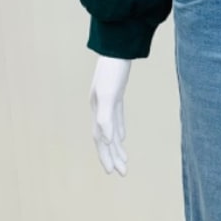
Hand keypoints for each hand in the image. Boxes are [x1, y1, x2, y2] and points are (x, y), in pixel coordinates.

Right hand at [90, 56, 131, 175]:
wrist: (117, 48)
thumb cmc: (113, 70)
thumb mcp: (109, 94)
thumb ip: (106, 117)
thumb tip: (105, 140)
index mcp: (98, 110)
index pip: (100, 139)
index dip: (106, 156)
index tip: (113, 172)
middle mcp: (99, 108)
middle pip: (104, 138)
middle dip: (111, 156)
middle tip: (121, 173)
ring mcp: (107, 101)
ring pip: (110, 129)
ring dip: (116, 146)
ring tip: (122, 160)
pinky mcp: (115, 94)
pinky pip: (116, 117)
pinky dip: (119, 129)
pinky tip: (122, 136)